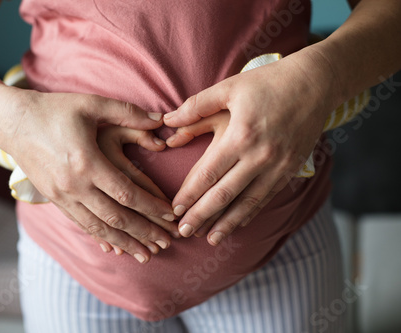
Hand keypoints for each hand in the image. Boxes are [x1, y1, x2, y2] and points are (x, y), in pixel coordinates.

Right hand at [3, 91, 175, 262]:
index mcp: (87, 162)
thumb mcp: (91, 104)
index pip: (128, 193)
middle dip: (145, 232)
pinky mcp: (54, 200)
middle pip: (116, 218)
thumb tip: (161, 120)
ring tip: (146, 255)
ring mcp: (62, 196)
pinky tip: (116, 246)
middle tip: (167, 243)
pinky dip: (102, 238)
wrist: (12, 122)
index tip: (171, 216)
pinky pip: (82, 224)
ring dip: (125, 243)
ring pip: (99, 228)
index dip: (152, 207)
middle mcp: (75, 185)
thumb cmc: (53, 110)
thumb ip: (128, 112)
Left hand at [163, 54, 333, 245]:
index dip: (189, 194)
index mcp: (240, 135)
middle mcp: (260, 156)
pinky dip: (250, 213)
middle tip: (183, 232)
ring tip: (209, 240)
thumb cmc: (267, 83)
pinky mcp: (290, 169)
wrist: (315, 83)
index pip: (208, 174)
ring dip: (226, 223)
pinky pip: (266, 197)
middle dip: (201, 216)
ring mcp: (278, 166)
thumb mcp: (229, 88)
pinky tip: (238, 224)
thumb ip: (196, 106)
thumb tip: (168, 121)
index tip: (174, 210)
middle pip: (224, 194)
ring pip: (247, 203)